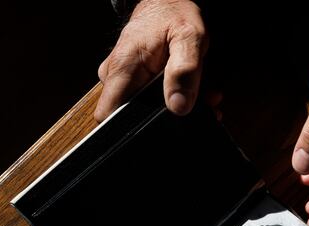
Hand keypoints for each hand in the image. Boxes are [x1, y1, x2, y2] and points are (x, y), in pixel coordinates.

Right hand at [95, 0, 207, 121]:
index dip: (130, 130)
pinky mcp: (134, 81)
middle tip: (193, 107)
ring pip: (144, 110)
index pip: (109, 116)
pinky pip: (149, 100)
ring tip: (199, 96)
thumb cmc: (174, 14)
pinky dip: (173, 99)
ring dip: (173, 107)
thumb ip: (185, 71)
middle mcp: (116, 76)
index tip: (158, 129)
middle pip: (131, 117)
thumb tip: (178, 106)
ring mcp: (123, 80)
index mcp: (123, 69)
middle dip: (164, 118)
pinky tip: (191, 92)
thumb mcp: (188, 37)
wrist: (167, 1)